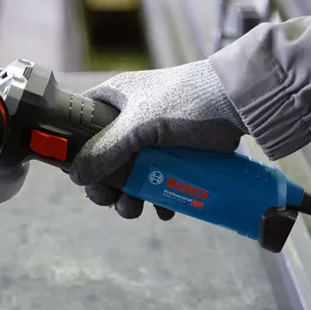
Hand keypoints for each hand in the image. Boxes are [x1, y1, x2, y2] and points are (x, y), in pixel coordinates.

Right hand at [68, 60, 246, 219]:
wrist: (237, 104)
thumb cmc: (185, 103)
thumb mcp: (139, 126)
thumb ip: (106, 150)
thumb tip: (75, 176)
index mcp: (114, 99)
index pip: (79, 123)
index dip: (74, 150)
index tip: (77, 176)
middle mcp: (129, 118)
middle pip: (103, 157)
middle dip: (105, 184)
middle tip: (110, 201)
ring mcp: (152, 137)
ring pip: (130, 174)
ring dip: (129, 197)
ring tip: (136, 210)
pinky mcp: (176, 154)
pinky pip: (157, 180)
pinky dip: (157, 197)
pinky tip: (165, 210)